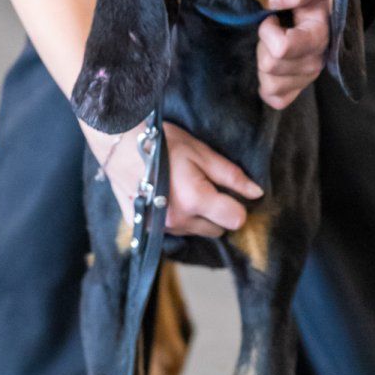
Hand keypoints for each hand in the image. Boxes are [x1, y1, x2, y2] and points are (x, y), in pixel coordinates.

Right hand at [83, 119, 263, 237]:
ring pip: (194, 231)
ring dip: (195, 216)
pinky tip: (165, 196)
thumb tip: (256, 193)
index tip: (229, 192)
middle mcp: (178, 221)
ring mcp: (160, 228)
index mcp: (197, 201)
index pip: (235, 220)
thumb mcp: (202, 153)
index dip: (237, 205)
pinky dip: (174, 218)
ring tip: (182, 188)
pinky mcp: (144, 229)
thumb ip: (231, 176)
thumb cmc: (162, 143)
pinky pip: (172, 230)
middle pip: (216, 230)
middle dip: (216, 212)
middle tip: (204, 186)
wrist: (119, 144)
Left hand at [257, 0, 331, 109]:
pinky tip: (272, 66)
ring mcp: (307, 78)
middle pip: (270, 66)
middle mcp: (316, 63)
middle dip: (263, 45)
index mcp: (319, 38)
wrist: (326, 3)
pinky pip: (276, 99)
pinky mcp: (299, 88)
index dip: (267, 31)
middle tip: (273, 30)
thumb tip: (272, 1)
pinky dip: (267, 84)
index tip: (272, 17)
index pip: (281, 48)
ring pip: (270, 85)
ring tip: (273, 46)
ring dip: (264, 63)